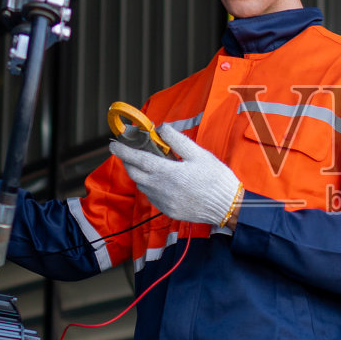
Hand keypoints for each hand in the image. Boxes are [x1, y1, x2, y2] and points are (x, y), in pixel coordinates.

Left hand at [114, 124, 242, 226]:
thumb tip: (161, 129)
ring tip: (146, 164)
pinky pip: (151, 196)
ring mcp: (163, 202)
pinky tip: (160, 180)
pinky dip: (150, 186)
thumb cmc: (216, 178)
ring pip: (142, 185)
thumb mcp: (199, 154)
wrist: (227, 206)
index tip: (113, 144)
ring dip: (140, 174)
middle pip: (134, 173)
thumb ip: (177, 140)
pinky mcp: (167, 210)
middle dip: (128, 161)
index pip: (138, 159)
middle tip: (128, 151)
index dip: (124, 151)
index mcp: (167, 172)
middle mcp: (161, 189)